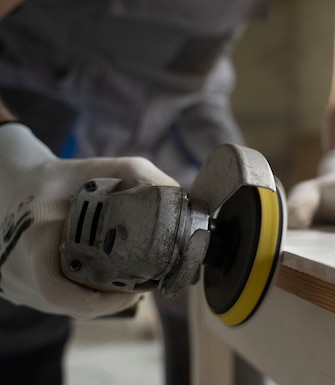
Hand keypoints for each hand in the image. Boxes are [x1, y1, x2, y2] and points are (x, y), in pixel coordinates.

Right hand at [0, 123, 178, 318]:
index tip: (132, 293)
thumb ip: (141, 176)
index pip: (60, 290)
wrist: (11, 180)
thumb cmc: (58, 176)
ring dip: (91, 302)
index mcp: (32, 239)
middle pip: (67, 305)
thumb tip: (179, 196)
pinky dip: (75, 294)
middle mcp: (15, 266)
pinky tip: (96, 283)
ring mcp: (11, 280)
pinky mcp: (12, 285)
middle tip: (136, 290)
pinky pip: (49, 299)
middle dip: (106, 303)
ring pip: (59, 306)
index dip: (100, 303)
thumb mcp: (100, 168)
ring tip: (121, 287)